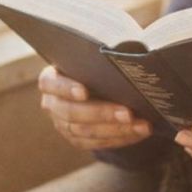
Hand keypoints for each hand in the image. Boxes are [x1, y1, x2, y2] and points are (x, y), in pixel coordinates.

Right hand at [38, 66, 152, 150]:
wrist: (97, 84)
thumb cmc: (96, 64)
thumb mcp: (93, 57)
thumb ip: (101, 56)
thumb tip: (128, 47)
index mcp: (51, 79)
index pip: (51, 83)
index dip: (66, 88)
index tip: (84, 91)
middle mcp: (52, 104)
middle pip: (72, 113)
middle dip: (101, 113)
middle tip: (127, 113)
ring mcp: (62, 124)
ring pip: (86, 132)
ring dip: (116, 130)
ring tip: (140, 125)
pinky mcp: (76, 139)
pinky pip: (97, 144)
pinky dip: (120, 139)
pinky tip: (138, 132)